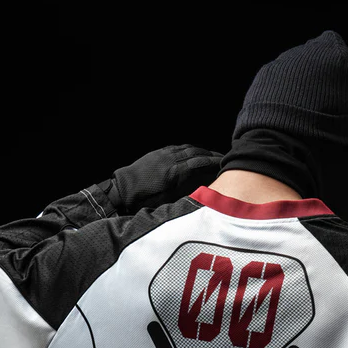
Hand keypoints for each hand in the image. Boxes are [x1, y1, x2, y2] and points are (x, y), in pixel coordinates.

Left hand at [103, 144, 223, 213]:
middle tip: (222, 158)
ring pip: (188, 148)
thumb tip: (202, 185)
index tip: (224, 164)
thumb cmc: (145, 200)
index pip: (200, 163)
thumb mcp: (168, 200)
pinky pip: (178, 147)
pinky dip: (189, 149)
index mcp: (175, 172)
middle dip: (211, 155)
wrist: (123, 190)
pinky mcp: (158, 153)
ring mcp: (164, 154)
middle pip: (196, 153)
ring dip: (201, 151)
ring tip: (210, 155)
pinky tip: (193, 152)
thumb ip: (186, 190)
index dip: (214, 162)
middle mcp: (171, 159)